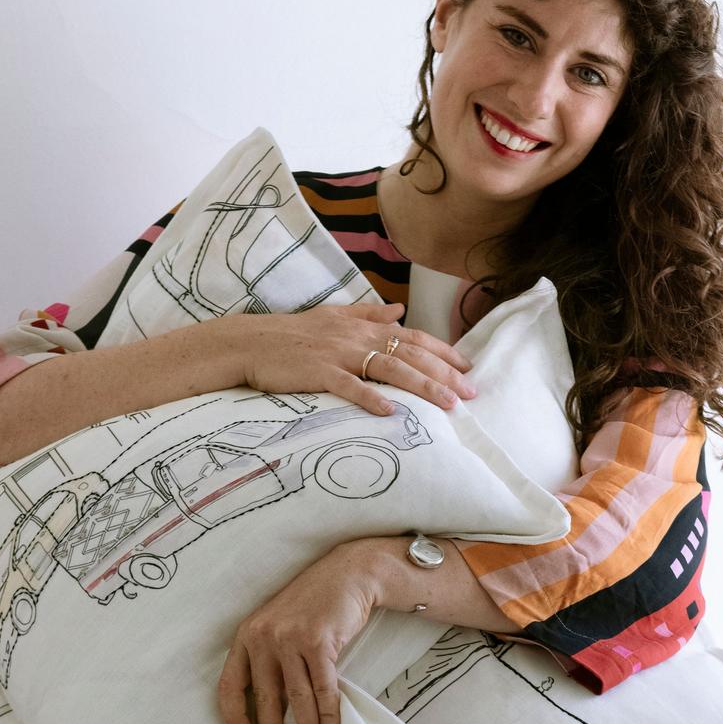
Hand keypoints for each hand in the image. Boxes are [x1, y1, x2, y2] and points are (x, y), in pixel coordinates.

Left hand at [217, 539, 385, 723]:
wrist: (347, 576)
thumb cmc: (314, 607)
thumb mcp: (280, 628)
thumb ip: (271, 662)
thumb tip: (274, 711)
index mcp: (246, 636)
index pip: (229, 686)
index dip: (235, 718)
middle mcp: (262, 637)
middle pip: (264, 699)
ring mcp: (289, 639)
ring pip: (296, 699)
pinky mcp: (318, 643)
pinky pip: (323, 691)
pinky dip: (329, 717)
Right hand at [229, 301, 476, 418]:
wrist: (251, 342)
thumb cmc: (292, 334)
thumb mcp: (333, 316)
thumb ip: (368, 313)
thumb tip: (398, 310)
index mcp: (362, 326)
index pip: (412, 335)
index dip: (442, 351)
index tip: (467, 366)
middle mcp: (357, 338)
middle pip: (410, 353)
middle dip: (444, 373)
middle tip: (471, 392)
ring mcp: (339, 355)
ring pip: (390, 369)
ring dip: (422, 387)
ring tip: (448, 404)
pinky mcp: (320, 373)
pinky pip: (350, 387)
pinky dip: (372, 399)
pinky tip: (392, 413)